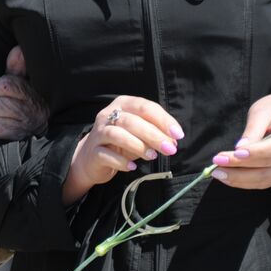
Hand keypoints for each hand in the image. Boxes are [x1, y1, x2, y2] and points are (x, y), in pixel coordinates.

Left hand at [0, 46, 48, 142]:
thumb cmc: (23, 96)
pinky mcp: (20, 136)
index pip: (6, 87)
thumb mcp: (20, 79)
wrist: (39, 118)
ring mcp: (25, 122)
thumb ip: (15, 66)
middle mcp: (29, 105)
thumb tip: (17, 50)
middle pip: (0, 107)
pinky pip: (0, 137)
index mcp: (25, 87)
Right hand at [64, 97, 183, 204]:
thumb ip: (154, 133)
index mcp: (123, 104)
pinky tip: (132, 167)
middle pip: (131, 121)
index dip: (163, 120)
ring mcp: (98, 133)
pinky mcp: (93, 152)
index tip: (178, 134)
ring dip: (138, 145)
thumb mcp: (139, 134)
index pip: (144, 107)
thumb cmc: (121, 143)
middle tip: (170, 148)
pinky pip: (106, 155)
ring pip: (117, 135)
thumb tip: (173, 141)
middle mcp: (107, 115)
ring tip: (152, 156)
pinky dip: (121, 161)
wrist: (92, 158)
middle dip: (154, 135)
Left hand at [210, 92, 270, 189]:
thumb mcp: (263, 111)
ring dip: (240, 179)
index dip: (255, 153)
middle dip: (241, 167)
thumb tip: (239, 148)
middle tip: (217, 162)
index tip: (234, 153)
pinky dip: (245, 182)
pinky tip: (229, 177)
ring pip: (265, 179)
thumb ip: (253, 129)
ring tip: (218, 173)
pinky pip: (264, 182)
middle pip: (268, 167)